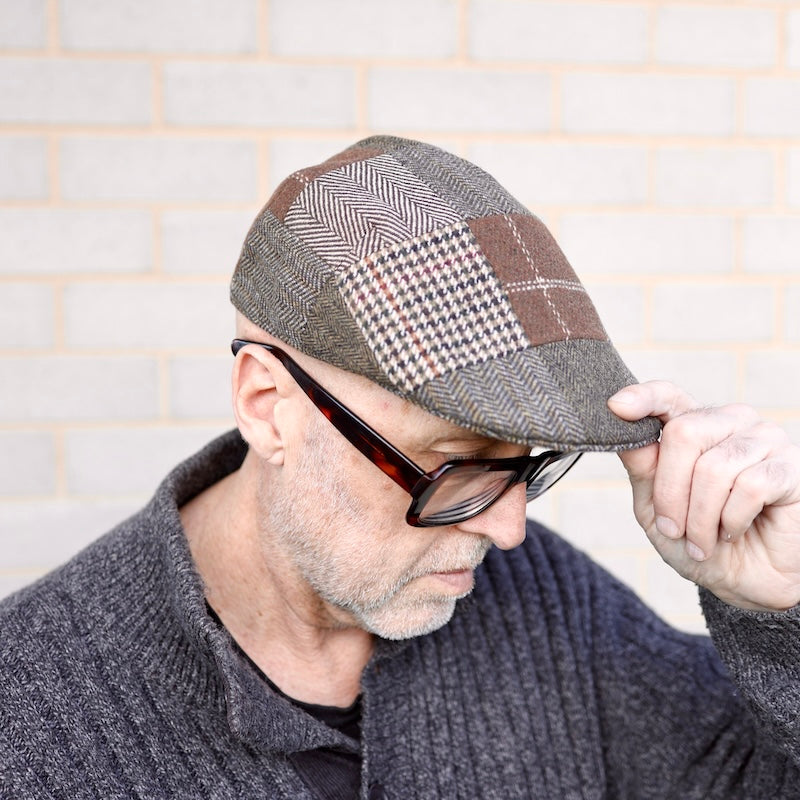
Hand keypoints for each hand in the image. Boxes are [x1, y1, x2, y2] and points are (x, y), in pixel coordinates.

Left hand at [608, 381, 799, 611]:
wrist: (746, 583)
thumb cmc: (699, 541)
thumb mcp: (656, 509)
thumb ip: (642, 467)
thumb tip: (619, 420)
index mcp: (695, 426)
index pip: (668, 396)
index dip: (643, 398)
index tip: (616, 406)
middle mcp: (730, 423)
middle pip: (683, 433)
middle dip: (670, 491)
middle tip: (674, 528)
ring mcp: (765, 440)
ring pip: (714, 467)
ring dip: (700, 516)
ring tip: (702, 541)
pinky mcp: (791, 467)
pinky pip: (750, 486)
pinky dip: (732, 520)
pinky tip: (733, 531)